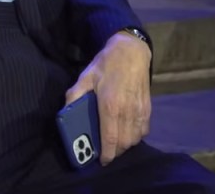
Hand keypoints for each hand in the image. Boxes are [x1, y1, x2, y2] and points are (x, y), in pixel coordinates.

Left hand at [64, 32, 151, 165]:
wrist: (131, 52)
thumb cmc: (106, 64)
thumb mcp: (85, 76)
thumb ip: (74, 94)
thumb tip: (66, 111)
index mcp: (110, 105)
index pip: (110, 138)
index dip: (107, 153)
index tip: (102, 161)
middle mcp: (127, 111)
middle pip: (124, 142)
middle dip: (115, 152)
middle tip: (105, 152)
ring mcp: (140, 111)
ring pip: (135, 138)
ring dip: (125, 145)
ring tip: (115, 144)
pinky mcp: (148, 108)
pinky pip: (144, 130)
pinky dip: (136, 136)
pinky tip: (127, 133)